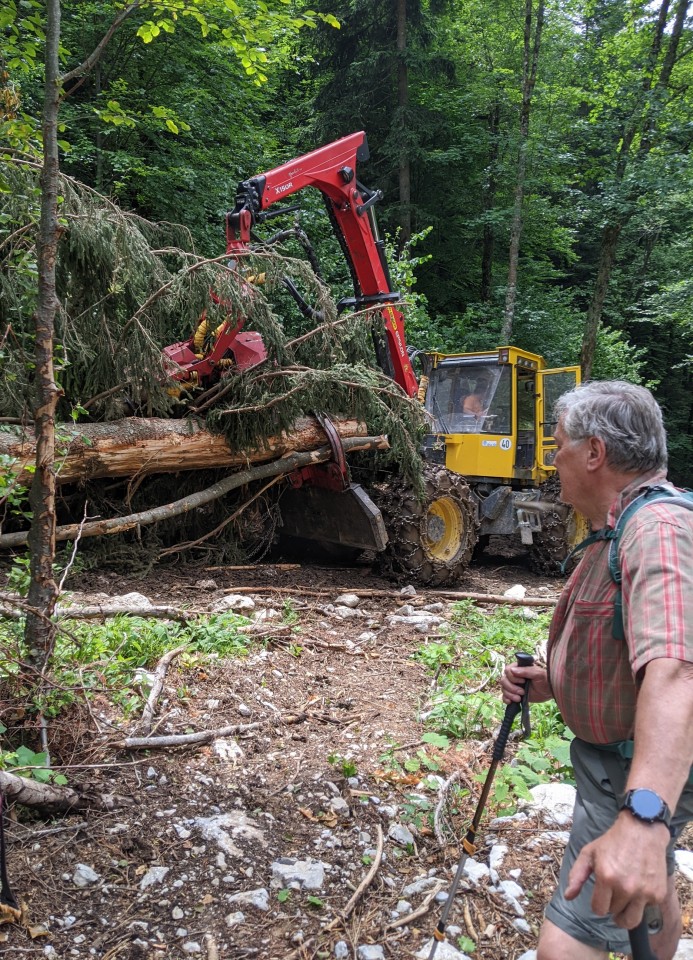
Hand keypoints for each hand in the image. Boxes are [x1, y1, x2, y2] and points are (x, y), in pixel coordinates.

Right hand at [500, 663, 551, 703]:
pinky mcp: (514, 694)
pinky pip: (504, 696)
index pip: (507, 670)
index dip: (513, 677)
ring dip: (510, 694)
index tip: (523, 681)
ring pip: (503, 688)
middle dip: (511, 688)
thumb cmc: (546, 680)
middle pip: (503, 680)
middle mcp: (514, 676)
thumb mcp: (538, 674)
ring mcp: (513, 685)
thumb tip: (512, 670)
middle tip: (522, 692)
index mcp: (519, 668)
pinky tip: (511, 702)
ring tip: (519, 698)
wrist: (549, 692)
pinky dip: (506, 699)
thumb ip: (526, 671)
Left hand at [565, 813, 669, 928]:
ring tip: (624, 902)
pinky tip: (638, 887)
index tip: (600, 897)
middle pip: (615, 913)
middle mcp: (626, 887)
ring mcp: (644, 892)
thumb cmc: (613, 841)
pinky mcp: (658, 894)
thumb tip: (568, 896)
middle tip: (614, 892)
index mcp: (606, 877)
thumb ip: (577, 875)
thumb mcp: (589, 853)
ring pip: (631, 920)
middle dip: (612, 905)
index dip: (598, 905)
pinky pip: (646, 908)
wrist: (642, 830)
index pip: (599, 909)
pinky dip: (641, 902)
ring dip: (625, 913)